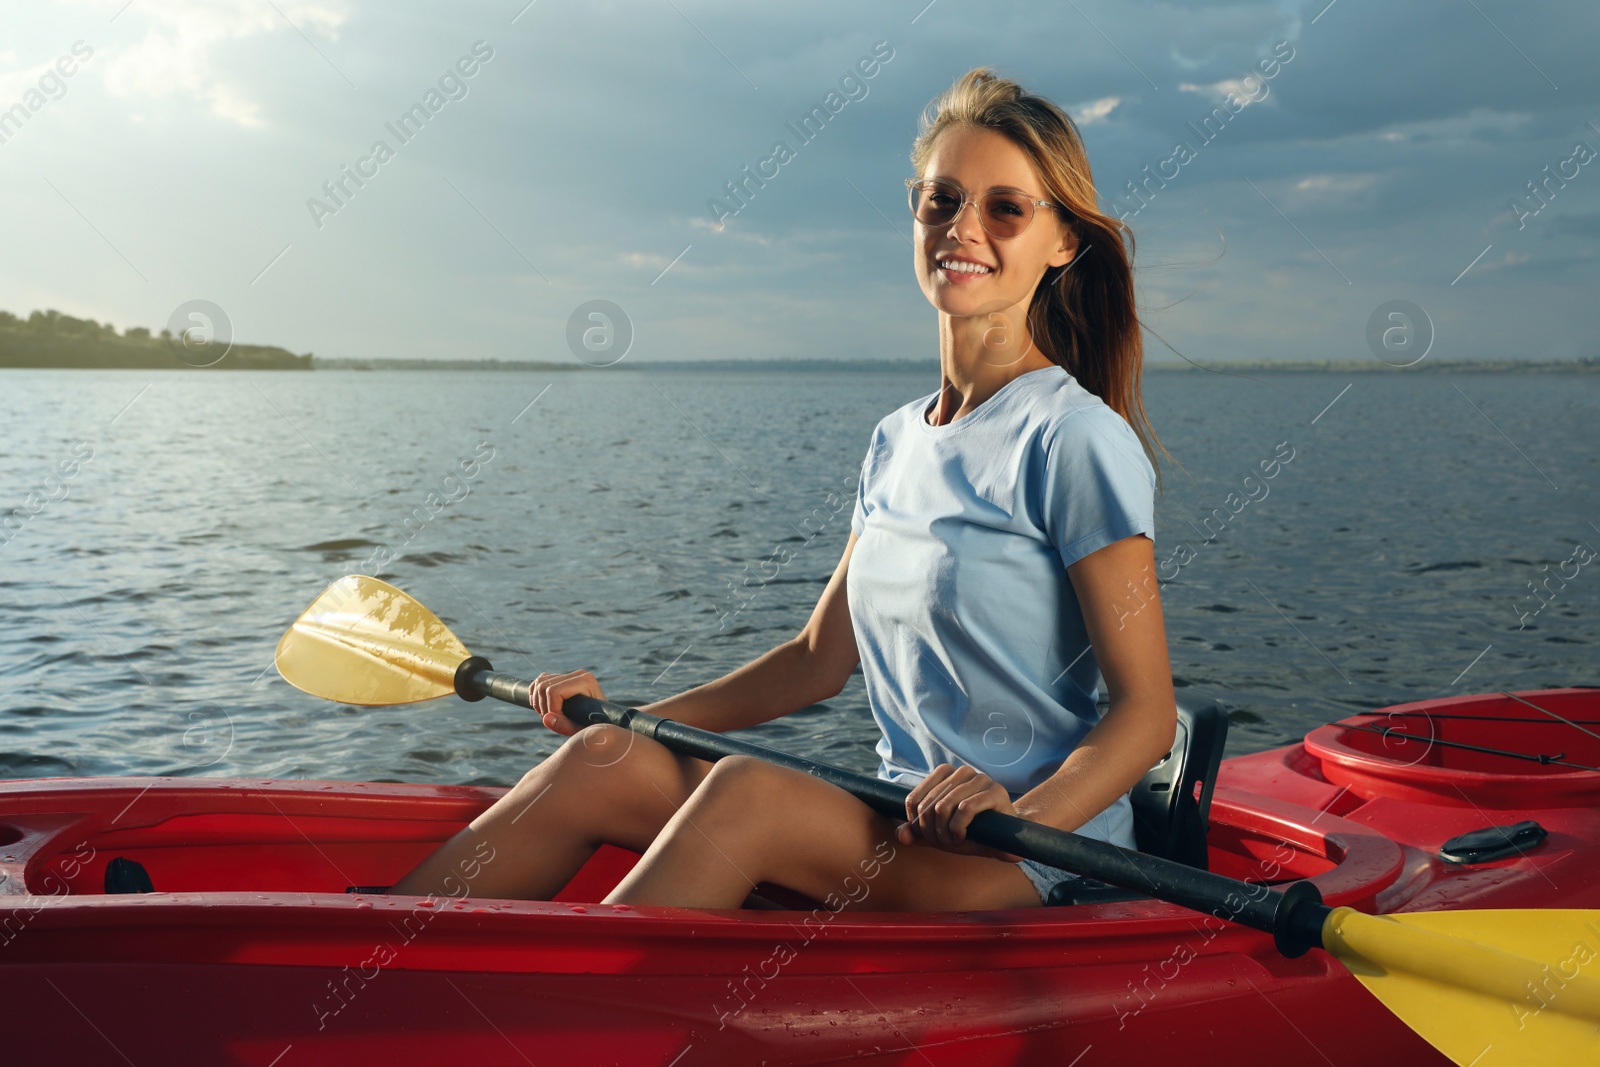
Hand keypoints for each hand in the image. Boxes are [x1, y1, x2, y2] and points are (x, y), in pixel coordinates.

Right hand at [529, 669, 604, 735]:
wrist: (601, 721)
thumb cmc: (594, 727)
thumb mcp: (581, 730)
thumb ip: (565, 726)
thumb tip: (546, 718)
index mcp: (586, 681)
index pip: (554, 691)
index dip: (550, 708)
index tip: (556, 721)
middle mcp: (579, 674)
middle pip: (544, 686)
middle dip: (542, 706)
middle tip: (549, 720)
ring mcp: (571, 675)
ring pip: (540, 682)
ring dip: (537, 701)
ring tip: (546, 716)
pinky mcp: (563, 678)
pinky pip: (541, 680)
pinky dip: (535, 693)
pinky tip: (540, 707)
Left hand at [896, 764, 1021, 861]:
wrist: (1006, 835)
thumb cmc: (970, 831)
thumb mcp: (939, 833)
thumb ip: (918, 834)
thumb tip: (901, 835)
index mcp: (944, 773)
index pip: (914, 799)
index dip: (916, 824)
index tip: (929, 837)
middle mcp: (961, 771)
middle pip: (928, 805)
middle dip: (931, 831)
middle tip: (944, 843)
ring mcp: (979, 778)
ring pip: (943, 806)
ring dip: (944, 832)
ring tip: (954, 841)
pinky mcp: (995, 791)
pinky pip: (965, 808)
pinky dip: (958, 827)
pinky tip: (962, 836)